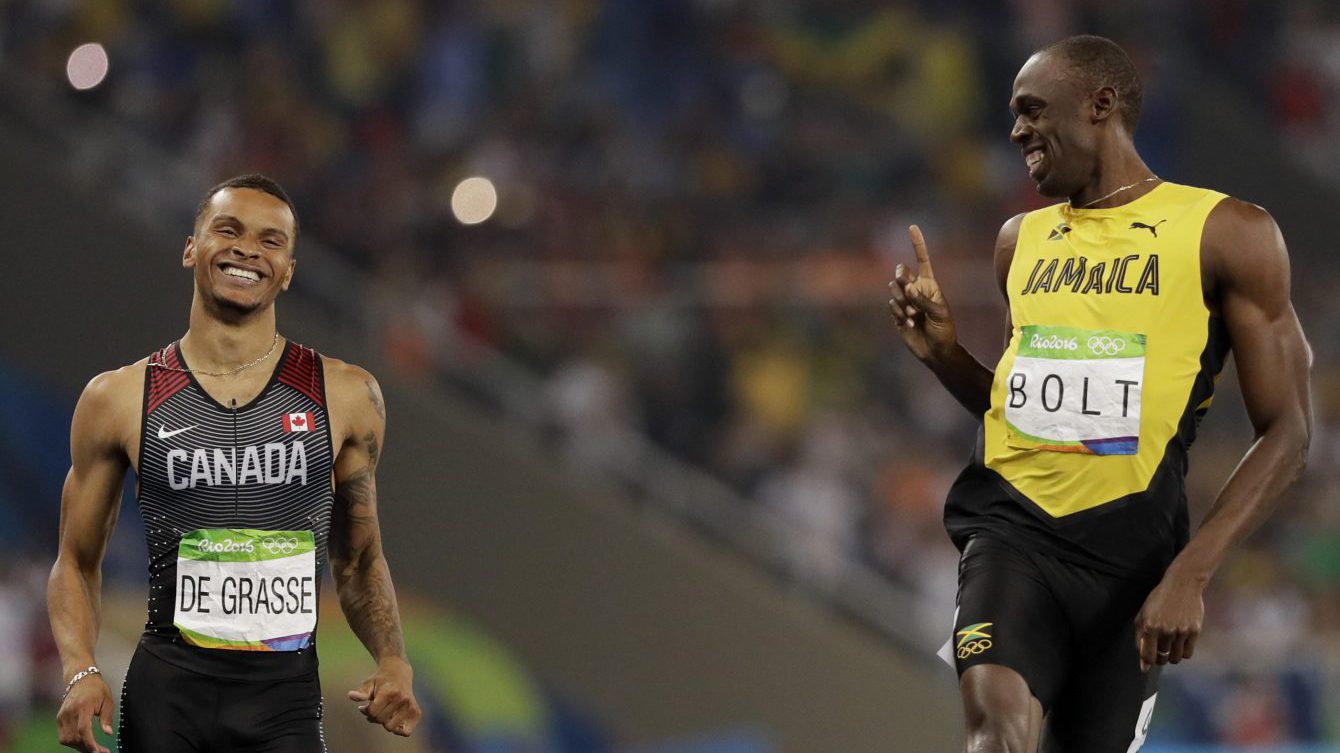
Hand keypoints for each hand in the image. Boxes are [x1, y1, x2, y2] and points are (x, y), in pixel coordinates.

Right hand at [56, 676, 114, 752]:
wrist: (81, 679)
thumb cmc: (97, 689)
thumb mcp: (108, 701)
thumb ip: (107, 718)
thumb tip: (108, 733)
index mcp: (83, 706)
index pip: (83, 729)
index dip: (89, 743)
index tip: (98, 751)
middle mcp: (70, 712)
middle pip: (75, 737)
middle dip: (87, 748)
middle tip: (101, 751)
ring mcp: (62, 716)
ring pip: (67, 739)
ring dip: (79, 746)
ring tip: (93, 747)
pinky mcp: (59, 718)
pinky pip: (63, 736)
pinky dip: (73, 742)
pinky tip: (83, 741)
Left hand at [348, 657, 420, 736]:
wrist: (399, 671)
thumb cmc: (380, 680)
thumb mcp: (368, 683)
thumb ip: (361, 693)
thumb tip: (350, 695)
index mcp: (389, 692)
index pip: (373, 713)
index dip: (366, 711)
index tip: (366, 705)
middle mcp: (401, 699)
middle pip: (381, 720)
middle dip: (375, 716)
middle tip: (376, 707)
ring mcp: (410, 706)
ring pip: (391, 727)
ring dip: (385, 722)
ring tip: (385, 712)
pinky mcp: (416, 712)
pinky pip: (406, 731)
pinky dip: (398, 729)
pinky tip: (394, 720)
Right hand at [888, 225, 956, 361]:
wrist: (936, 351)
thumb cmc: (944, 330)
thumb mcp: (940, 313)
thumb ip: (923, 299)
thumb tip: (907, 288)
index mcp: (929, 284)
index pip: (922, 260)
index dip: (917, 244)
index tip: (912, 227)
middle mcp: (915, 289)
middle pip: (901, 273)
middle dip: (902, 278)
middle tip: (908, 288)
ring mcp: (905, 301)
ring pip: (894, 290)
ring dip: (903, 302)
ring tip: (915, 316)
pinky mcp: (897, 314)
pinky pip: (892, 306)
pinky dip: (900, 314)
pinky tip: (910, 324)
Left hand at [1134, 568, 1205, 671]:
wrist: (1182, 585)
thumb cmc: (1159, 599)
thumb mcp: (1143, 614)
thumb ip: (1140, 636)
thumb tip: (1143, 662)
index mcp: (1150, 626)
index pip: (1147, 655)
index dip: (1147, 661)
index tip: (1147, 662)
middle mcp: (1165, 631)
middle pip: (1162, 658)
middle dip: (1159, 659)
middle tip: (1159, 652)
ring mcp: (1181, 632)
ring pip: (1176, 658)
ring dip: (1171, 657)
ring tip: (1170, 648)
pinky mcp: (1195, 632)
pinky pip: (1188, 653)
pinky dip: (1183, 653)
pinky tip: (1180, 645)